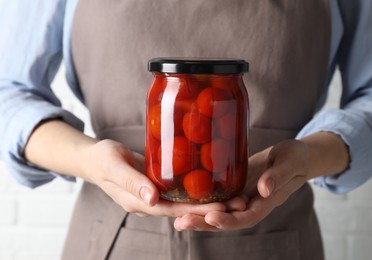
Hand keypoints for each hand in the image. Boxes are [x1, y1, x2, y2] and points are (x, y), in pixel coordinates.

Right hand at [80, 139, 227, 217]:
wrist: (96, 158)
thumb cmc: (102, 160)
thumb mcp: (113, 166)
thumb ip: (132, 182)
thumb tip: (152, 199)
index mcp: (140, 203)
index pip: (173, 210)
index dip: (196, 210)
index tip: (220, 208)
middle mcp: (151, 202)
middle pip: (184, 208)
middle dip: (210, 207)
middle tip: (237, 202)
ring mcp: (155, 194)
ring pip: (184, 199)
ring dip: (208, 198)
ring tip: (234, 195)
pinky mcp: (159, 184)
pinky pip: (180, 187)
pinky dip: (197, 186)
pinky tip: (214, 180)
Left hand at [174, 139, 310, 230]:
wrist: (293, 156)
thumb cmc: (296, 158)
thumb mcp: (290, 163)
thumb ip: (278, 177)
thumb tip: (264, 190)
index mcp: (266, 202)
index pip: (246, 217)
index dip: (229, 220)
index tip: (211, 218)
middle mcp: (251, 204)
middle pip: (227, 219)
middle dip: (204, 223)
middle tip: (181, 222)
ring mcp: (241, 197)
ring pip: (218, 211)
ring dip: (198, 216)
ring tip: (176, 219)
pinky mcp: (234, 187)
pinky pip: (217, 197)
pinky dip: (201, 202)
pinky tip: (183, 201)